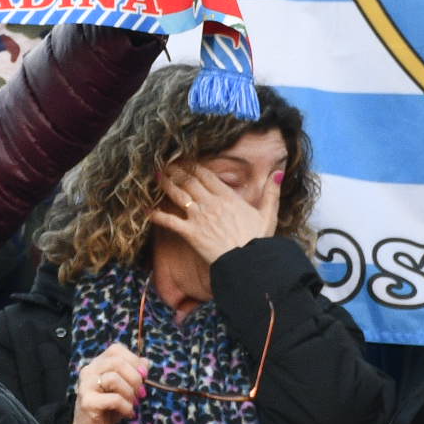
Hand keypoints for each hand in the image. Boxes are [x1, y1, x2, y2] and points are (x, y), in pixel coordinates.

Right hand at [71, 342, 147, 423]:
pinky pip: (113, 399)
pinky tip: (128, 413)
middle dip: (134, 377)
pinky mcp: (88, 402)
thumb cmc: (108, 408)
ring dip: (130, 393)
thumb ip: (134, 373)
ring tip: (133, 403)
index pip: (116, 349)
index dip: (133, 360)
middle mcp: (89, 371)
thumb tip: (146, 362)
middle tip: (141, 393)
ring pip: (113, 378)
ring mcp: (86, 386)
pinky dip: (126, 406)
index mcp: (97, 364)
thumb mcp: (124, 389)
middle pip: (116, 362)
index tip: (144, 376)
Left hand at [148, 165, 279, 265]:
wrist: (249, 263)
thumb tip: (278, 172)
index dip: (194, 166)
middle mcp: (211, 203)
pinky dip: (156, 215)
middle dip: (176, 171)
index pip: (207, 175)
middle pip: (190, 181)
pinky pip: (170, 221)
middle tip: (164, 164)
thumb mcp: (269, 214)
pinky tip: (145, 209)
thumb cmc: (259, 241)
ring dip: (165, 184)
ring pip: (178, 195)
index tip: (184, 160)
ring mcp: (200, 217)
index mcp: (228, 197)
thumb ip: (271, 192)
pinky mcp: (191, 233)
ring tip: (155, 175)